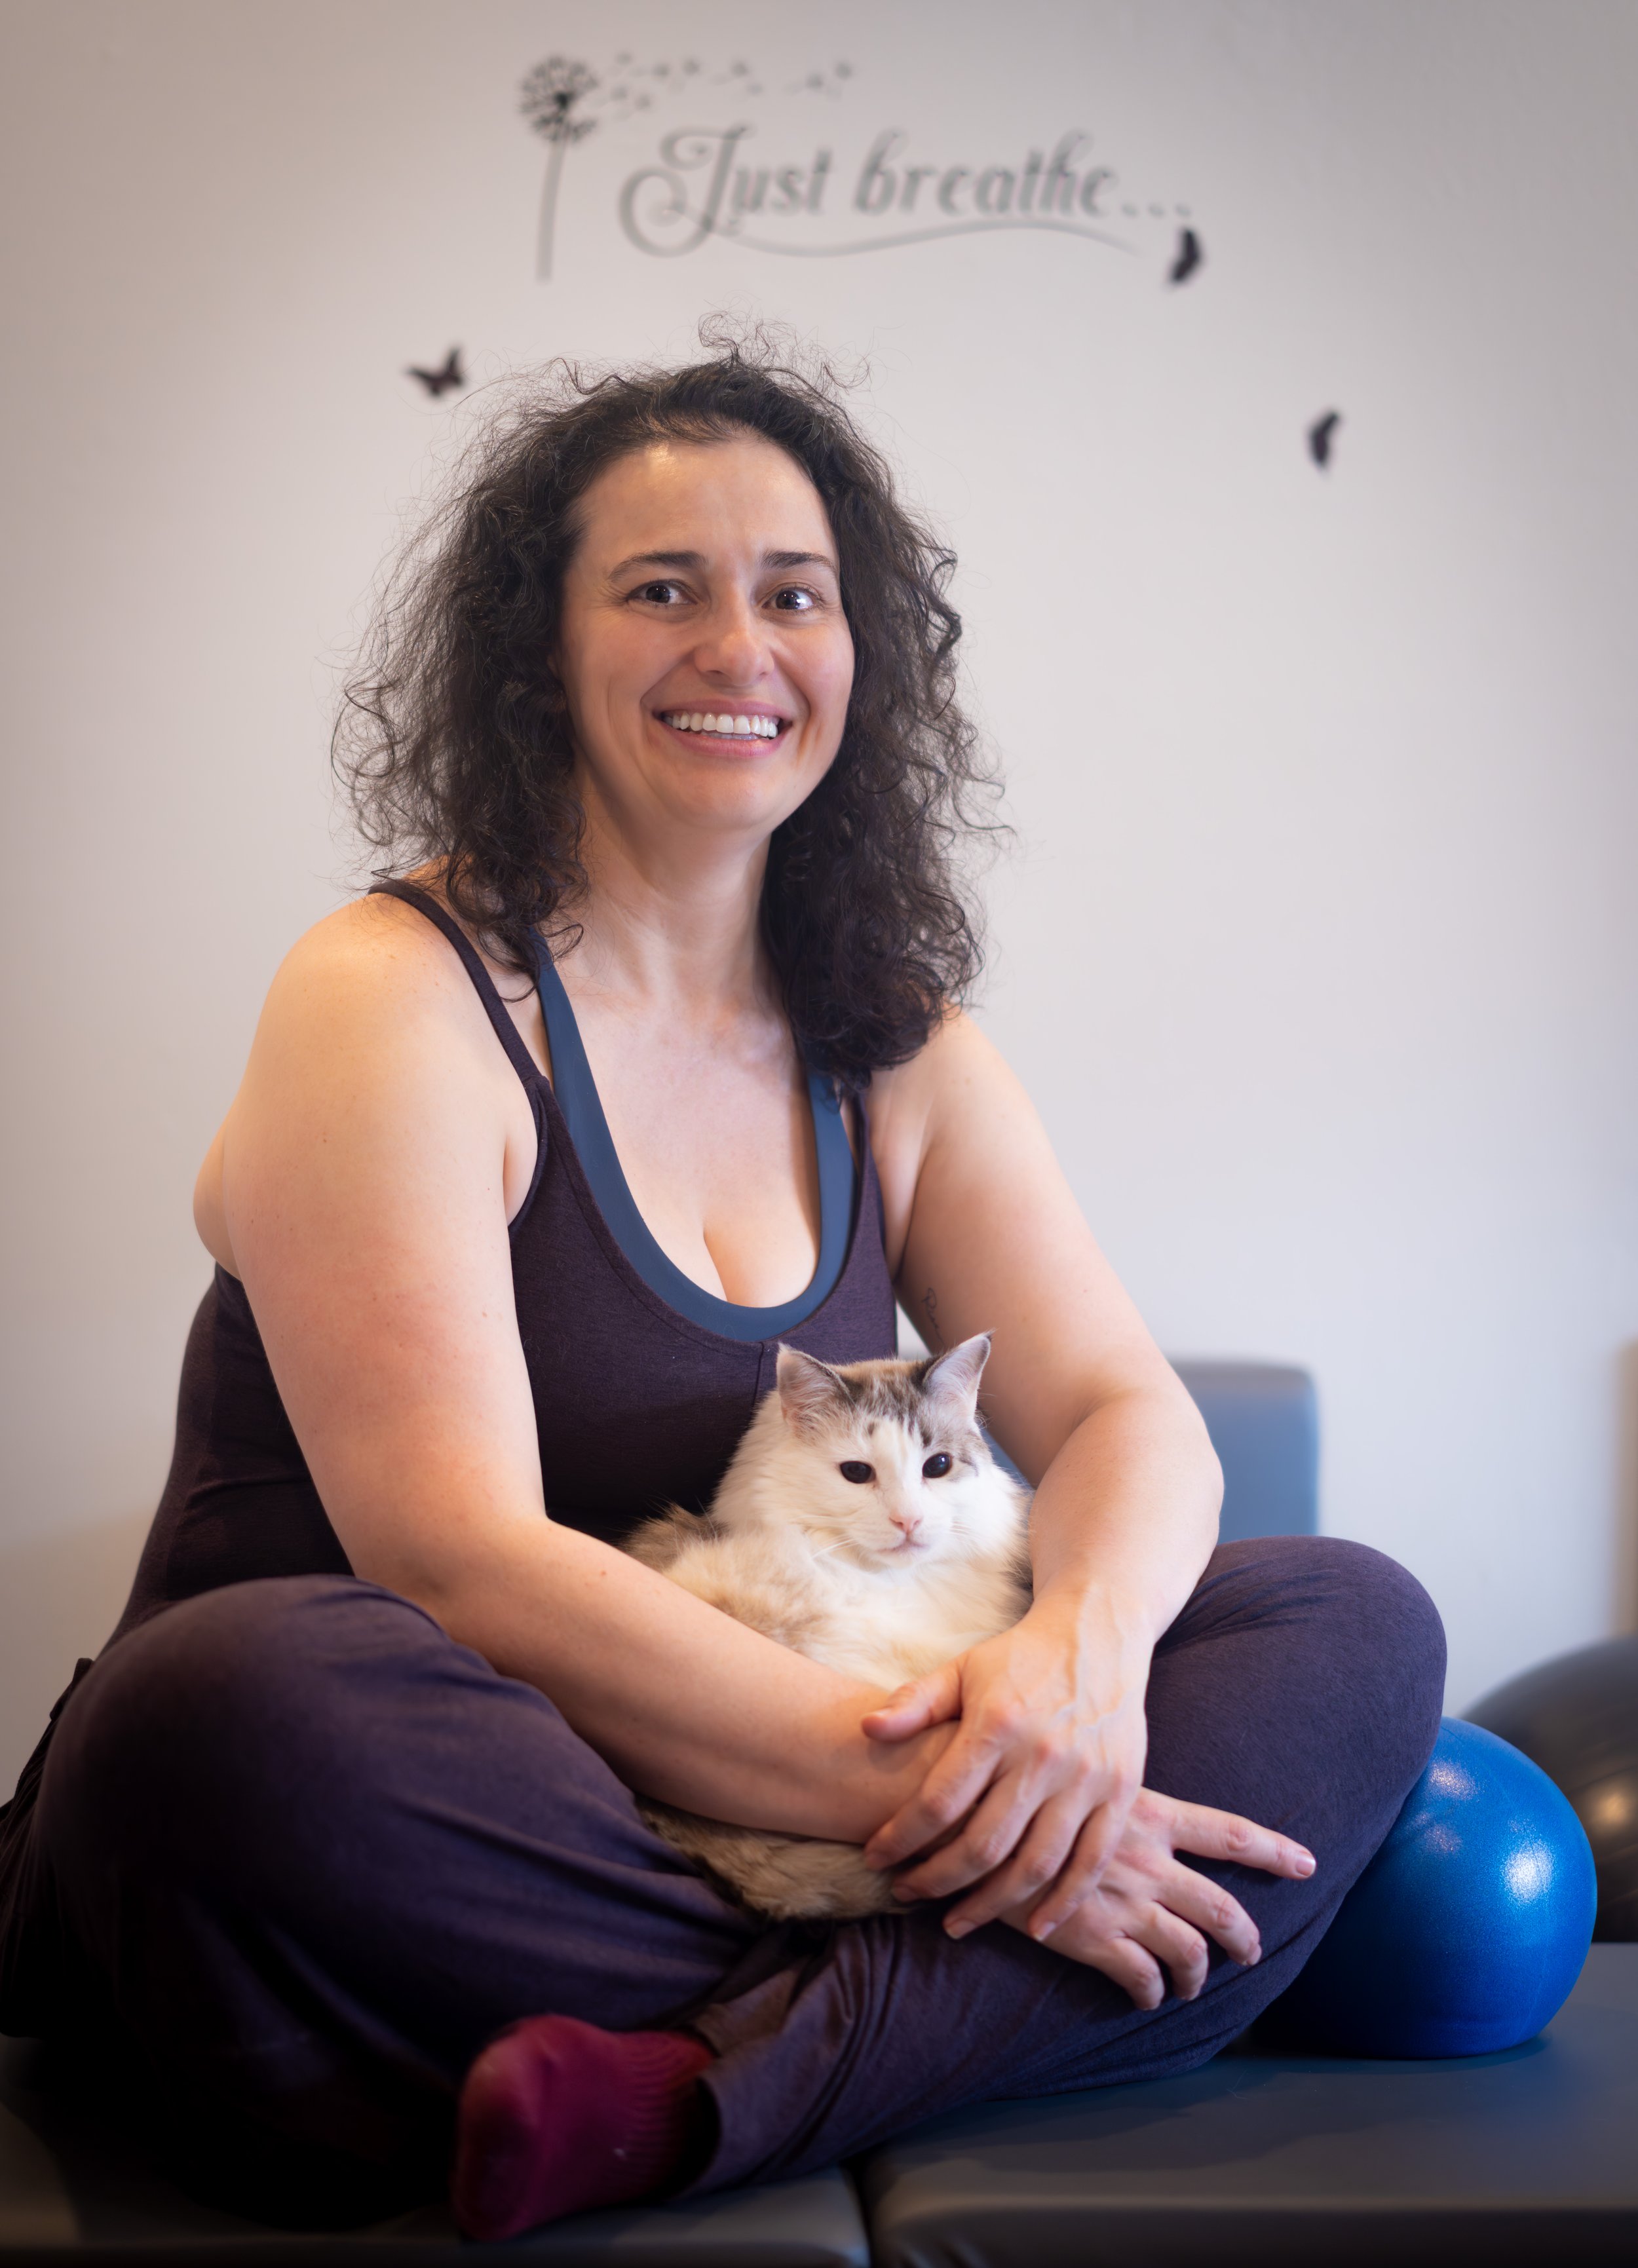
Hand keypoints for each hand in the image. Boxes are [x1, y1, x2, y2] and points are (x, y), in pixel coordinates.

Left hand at [860, 1593, 1151, 1937]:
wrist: (1099, 1634)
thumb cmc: (1020, 1658)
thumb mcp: (962, 1668)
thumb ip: (914, 1702)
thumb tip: (866, 1729)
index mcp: (997, 1725)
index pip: (939, 1801)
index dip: (901, 1838)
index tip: (875, 1858)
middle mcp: (1043, 1756)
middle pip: (984, 1845)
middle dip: (937, 1880)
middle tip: (906, 1894)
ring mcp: (1086, 1778)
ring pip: (1036, 1865)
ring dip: (992, 1904)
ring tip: (956, 1922)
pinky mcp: (1120, 1792)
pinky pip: (1091, 1862)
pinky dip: (1063, 1903)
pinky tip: (1034, 1927)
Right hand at [1003, 1787, 1316, 2007]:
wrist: (971, 1814)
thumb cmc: (1019, 1783)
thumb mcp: (1078, 1774)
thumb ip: (1108, 1793)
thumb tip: (1118, 1800)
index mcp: (1148, 1811)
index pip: (1230, 1834)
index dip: (1274, 1851)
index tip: (1307, 1862)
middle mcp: (1147, 1859)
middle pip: (1221, 1908)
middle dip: (1244, 1936)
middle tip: (1251, 1951)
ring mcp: (1124, 1901)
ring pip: (1190, 1951)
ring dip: (1198, 1975)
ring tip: (1193, 1986)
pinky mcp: (1092, 1937)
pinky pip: (1141, 1978)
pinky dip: (1151, 1992)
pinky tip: (1144, 1996)